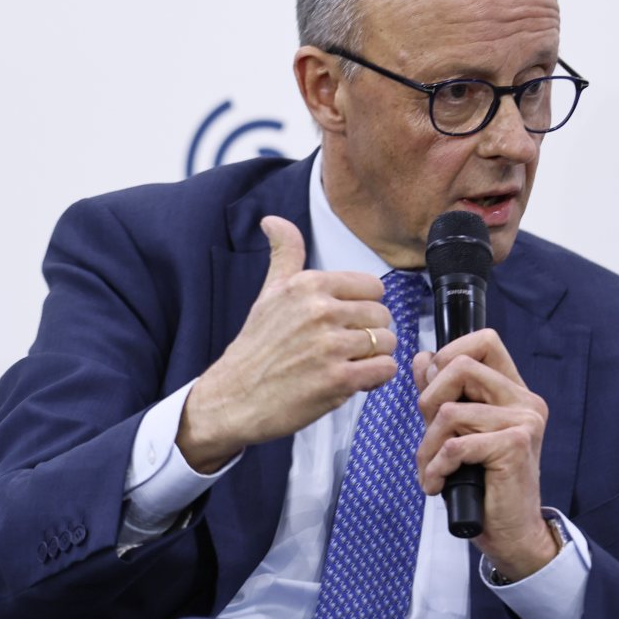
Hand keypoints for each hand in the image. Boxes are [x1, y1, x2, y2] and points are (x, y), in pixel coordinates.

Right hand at [177, 216, 397, 473]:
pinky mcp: (337, 380)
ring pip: (387, 342)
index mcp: (308, 285)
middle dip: (370, 334)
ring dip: (374, 358)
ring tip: (347, 364)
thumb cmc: (255, 348)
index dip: (364, 307)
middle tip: (344, 348)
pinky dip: (376, 378)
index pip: (373, 286)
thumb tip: (273, 220)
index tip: (345, 322)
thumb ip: (284, 254)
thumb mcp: (269, 293)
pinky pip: (385, 369)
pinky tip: (353, 381)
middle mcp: (320, 311)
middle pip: (383, 315)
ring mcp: (330, 346)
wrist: (231, 399)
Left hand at [413, 329, 558, 580]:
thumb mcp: (458, 433)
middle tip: (428, 437)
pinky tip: (438, 484)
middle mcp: (524, 400)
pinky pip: (455, 444)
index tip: (434, 389)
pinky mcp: (514, 446)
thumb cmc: (485, 486)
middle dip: (428, 401)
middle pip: (460, 366)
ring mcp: (523, 421)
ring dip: (427, 448)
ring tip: (431, 471)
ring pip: (450, 411)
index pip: (485, 341)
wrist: (512, 533)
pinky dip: (436, 467)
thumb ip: (442, 395)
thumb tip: (422, 358)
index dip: (450, 353)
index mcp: (514, 391)